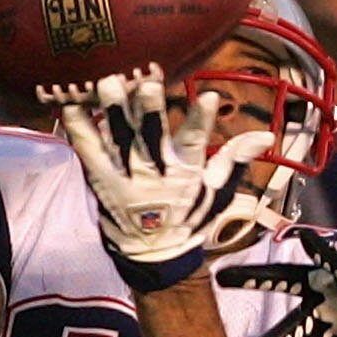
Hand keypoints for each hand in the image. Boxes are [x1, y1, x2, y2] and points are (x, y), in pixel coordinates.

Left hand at [60, 69, 273, 291]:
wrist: (154, 253)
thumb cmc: (190, 217)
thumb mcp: (218, 193)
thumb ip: (235, 159)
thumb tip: (265, 136)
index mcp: (187, 175)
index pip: (198, 145)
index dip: (202, 121)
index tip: (209, 96)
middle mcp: (156, 176)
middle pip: (152, 139)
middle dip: (150, 111)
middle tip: (146, 82)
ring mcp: (126, 179)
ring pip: (119, 142)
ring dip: (112, 112)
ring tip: (107, 83)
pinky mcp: (103, 182)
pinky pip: (89, 154)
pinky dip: (79, 131)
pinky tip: (71, 106)